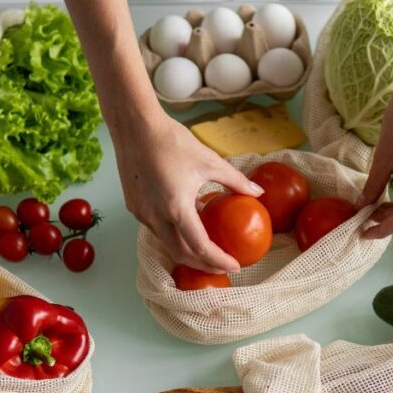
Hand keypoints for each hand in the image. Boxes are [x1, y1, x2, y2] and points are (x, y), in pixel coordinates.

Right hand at [111, 116, 263, 273]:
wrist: (135, 126)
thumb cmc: (172, 141)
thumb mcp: (210, 161)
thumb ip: (235, 181)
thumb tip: (258, 193)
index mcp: (176, 207)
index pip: (200, 247)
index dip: (219, 260)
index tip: (235, 266)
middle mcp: (155, 216)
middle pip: (181, 254)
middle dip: (203, 264)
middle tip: (222, 265)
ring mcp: (141, 214)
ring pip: (167, 243)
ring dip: (187, 250)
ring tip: (208, 248)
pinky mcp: (134, 207)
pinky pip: (156, 229)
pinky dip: (173, 233)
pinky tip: (187, 223)